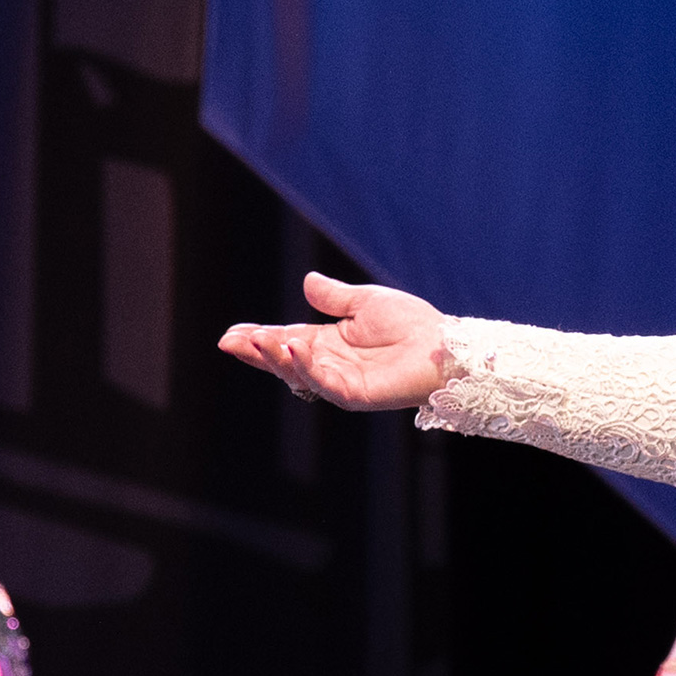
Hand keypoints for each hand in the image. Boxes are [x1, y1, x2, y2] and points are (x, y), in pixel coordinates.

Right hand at [219, 273, 451, 409]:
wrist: (446, 346)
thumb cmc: (413, 325)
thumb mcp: (367, 302)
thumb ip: (335, 297)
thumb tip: (307, 280)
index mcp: (330, 343)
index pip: (286, 340)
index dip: (260, 337)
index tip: (232, 332)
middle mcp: (330, 365)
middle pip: (284, 360)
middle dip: (257, 351)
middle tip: (230, 341)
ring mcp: (341, 382)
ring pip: (299, 373)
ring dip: (276, 357)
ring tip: (259, 339)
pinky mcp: (356, 394)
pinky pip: (324, 383)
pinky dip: (307, 367)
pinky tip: (293, 348)